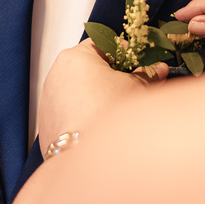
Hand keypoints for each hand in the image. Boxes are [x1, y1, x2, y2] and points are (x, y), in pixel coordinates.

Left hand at [37, 40, 163, 157]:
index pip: (103, 44)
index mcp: (76, 57)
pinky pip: (70, 112)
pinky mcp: (47, 124)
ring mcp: (49, 100)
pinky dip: (85, 114)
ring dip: (98, 95)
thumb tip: (158, 70)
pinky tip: (102, 127)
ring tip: (120, 110)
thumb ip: (147, 75)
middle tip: (134, 86)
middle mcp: (56, 75)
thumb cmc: (111, 116)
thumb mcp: (137, 89)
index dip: (124, 53)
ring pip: (78, 91)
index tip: (139, 64)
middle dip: (112, 76)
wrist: (92, 160)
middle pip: (88, 67)